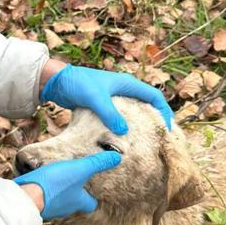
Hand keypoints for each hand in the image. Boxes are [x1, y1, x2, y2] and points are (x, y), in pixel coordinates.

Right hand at [14, 152, 120, 219]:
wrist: (26, 196)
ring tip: (58, 177)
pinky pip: (43, 197)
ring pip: (58, 200)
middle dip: (75, 192)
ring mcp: (50, 207)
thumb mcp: (79, 169)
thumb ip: (96, 164)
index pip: (91, 204)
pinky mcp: (36, 203)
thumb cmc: (55, 184)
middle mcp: (65, 208)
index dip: (94, 197)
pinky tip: (41, 180)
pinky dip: (44, 190)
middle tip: (75, 180)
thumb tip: (117, 157)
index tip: (95, 189)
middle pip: (74, 202)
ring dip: (59, 190)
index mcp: (78, 201)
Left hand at [41, 64, 172, 134]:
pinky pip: (118, 118)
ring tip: (142, 142)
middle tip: (159, 138)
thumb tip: (124, 131)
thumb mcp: (96, 98)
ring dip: (138, 125)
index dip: (164, 111)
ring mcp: (113, 98)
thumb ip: (110, 113)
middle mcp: (123, 90)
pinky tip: (122, 140)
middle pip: (146, 106)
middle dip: (154, 120)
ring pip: (132, 113)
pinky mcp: (103, 106)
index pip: (154, 96)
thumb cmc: (78, 83)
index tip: (168, 128)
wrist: (57, 82)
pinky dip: (123, 128)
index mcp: (127, 84)